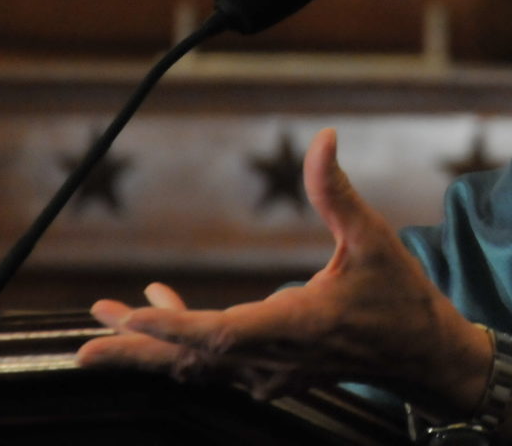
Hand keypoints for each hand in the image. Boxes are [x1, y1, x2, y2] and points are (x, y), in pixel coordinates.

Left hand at [76, 128, 501, 416]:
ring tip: (110, 320)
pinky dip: (184, 345)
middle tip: (87, 342)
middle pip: (191, 361)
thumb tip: (321, 137)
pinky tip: (167, 311)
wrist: (424, 357)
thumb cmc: (401, 299)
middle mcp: (274, 359)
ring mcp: (272, 373)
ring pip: (198, 367)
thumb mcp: (373, 238)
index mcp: (295, 324)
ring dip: (152, 347)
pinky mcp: (274, 375)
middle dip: (136, 349)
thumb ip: (337, 191)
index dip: (170, 326)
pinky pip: (216, 366)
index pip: (218, 334)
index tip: (129, 314)